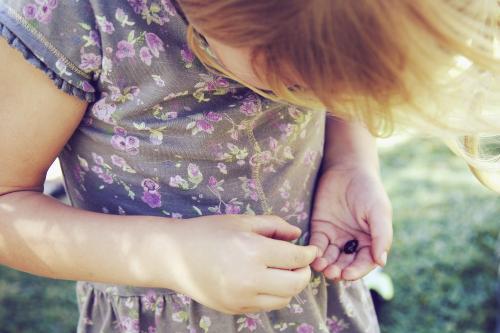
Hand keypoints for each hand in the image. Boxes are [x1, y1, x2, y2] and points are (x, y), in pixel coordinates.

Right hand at [171, 215, 318, 313]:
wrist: (174, 255)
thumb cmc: (208, 231)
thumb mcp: (242, 221)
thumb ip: (274, 225)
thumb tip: (298, 236)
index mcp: (253, 251)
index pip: (295, 258)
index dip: (308, 254)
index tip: (311, 250)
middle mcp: (249, 279)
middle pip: (295, 284)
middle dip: (304, 273)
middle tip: (301, 263)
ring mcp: (241, 298)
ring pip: (283, 299)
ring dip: (290, 286)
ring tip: (283, 271)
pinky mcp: (234, 309)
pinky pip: (265, 306)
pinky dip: (273, 295)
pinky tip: (265, 280)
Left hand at [309, 165, 391, 280]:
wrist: (348, 169)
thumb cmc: (369, 190)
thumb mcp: (379, 211)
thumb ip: (381, 236)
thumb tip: (381, 262)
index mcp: (370, 242)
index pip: (364, 263)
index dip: (356, 271)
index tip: (347, 275)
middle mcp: (353, 242)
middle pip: (345, 263)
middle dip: (338, 270)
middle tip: (331, 273)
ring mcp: (336, 236)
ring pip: (330, 257)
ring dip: (325, 265)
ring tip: (320, 267)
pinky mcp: (320, 228)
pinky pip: (317, 244)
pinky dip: (315, 252)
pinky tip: (313, 255)